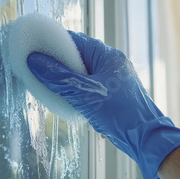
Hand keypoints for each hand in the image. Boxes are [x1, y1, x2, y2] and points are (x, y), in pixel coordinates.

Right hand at [27, 31, 179, 178]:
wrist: (145, 138)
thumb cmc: (119, 112)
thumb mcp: (83, 93)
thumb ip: (58, 77)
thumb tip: (34, 60)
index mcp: (107, 55)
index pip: (75, 40)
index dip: (53, 41)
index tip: (34, 47)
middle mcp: (111, 64)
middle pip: (77, 57)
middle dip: (57, 63)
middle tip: (36, 68)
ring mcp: (113, 80)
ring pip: (82, 74)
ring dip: (66, 80)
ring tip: (47, 85)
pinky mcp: (112, 95)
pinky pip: (88, 87)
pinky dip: (76, 91)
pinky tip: (65, 100)